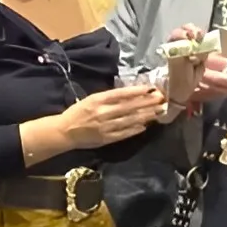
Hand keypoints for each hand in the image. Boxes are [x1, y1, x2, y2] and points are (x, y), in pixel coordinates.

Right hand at [45, 85, 170, 151]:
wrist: (65, 131)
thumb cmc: (78, 112)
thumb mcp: (91, 99)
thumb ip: (109, 97)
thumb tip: (130, 94)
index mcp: (98, 100)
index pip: (121, 94)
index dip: (137, 91)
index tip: (151, 88)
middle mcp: (103, 112)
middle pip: (129, 107)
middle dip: (147, 103)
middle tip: (161, 99)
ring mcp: (105, 126)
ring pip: (129, 120)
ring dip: (145, 116)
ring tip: (158, 112)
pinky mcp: (106, 138)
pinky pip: (124, 133)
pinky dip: (135, 129)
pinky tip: (145, 126)